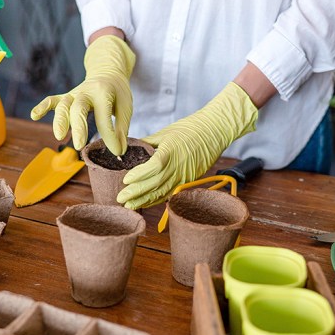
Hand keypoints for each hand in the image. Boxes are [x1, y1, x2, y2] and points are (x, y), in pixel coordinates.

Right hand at [30, 35, 134, 155]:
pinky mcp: (66, 97)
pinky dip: (42, 107)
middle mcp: (86, 92)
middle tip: (79, 145)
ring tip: (59, 136)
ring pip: (63, 105)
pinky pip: (52, 100)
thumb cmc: (117, 93)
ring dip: (59, 120)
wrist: (107, 72)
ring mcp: (74, 94)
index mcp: (104, 93)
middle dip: (78, 127)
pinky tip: (34, 115)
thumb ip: (122, 129)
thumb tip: (119, 153)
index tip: (116, 152)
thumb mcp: (126, 107)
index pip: (105, 118)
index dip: (110, 137)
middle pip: (79, 108)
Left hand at [117, 82, 258, 208]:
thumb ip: (147, 143)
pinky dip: (156, 200)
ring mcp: (184, 176)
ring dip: (144, 201)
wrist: (213, 132)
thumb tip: (128, 149)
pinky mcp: (188, 181)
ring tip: (129, 206)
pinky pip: (170, 193)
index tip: (125, 179)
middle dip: (136, 193)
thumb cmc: (189, 128)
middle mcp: (178, 166)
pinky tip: (144, 203)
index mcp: (171, 151)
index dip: (139, 175)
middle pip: (155, 183)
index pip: (153, 167)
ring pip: (162, 192)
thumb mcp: (165, 132)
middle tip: (120, 199)